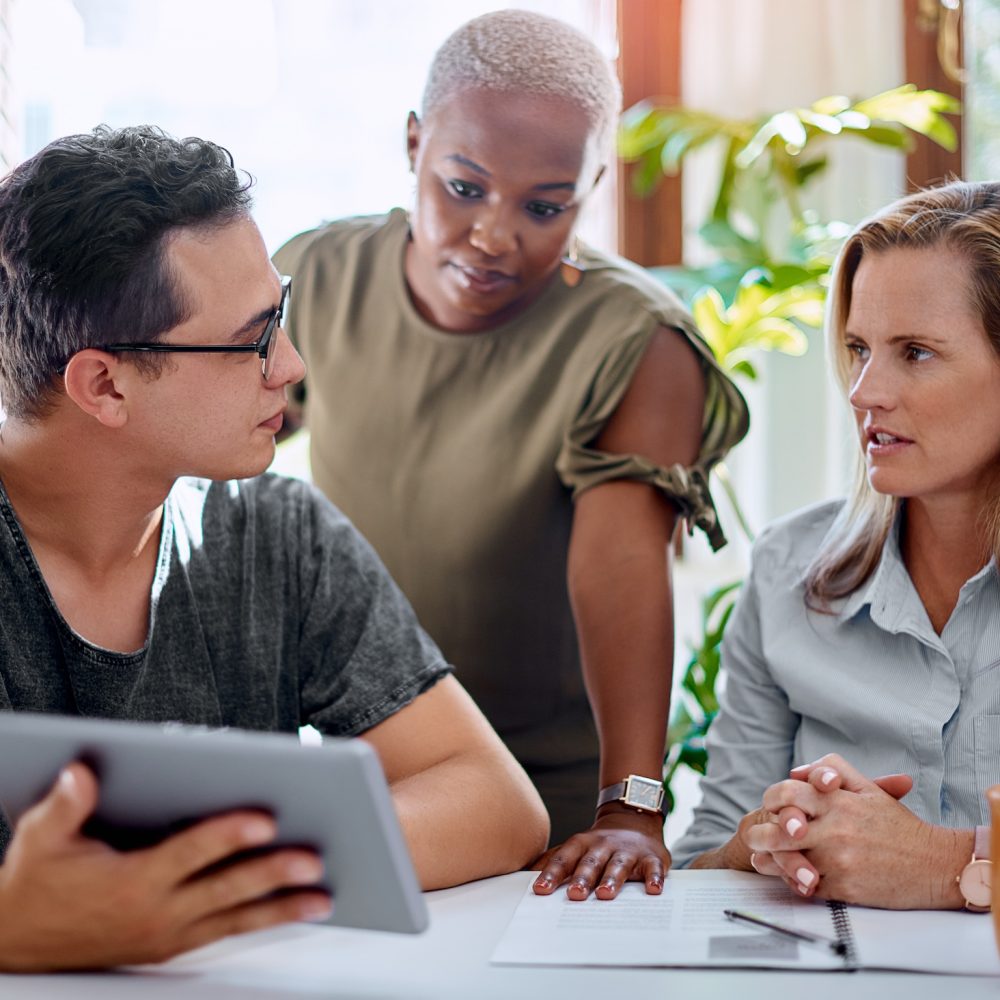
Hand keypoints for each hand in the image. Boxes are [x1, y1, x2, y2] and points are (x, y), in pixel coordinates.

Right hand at [0, 763, 331, 970]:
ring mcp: (167, 934)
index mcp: (131, 882)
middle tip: (314, 859)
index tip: (265, 819)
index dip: (228, 835)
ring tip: (322, 897)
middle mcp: (156, 912)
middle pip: (225, 889)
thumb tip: (83, 772)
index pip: (190, 853)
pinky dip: (260, 923)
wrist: (16, 947)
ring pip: (234, 919)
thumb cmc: (34, 885)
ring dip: (280, 908)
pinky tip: (291, 912)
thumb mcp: (38, 840)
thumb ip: (65, 806)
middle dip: (272, 873)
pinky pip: (224, 933)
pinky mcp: (171, 946)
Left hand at [531, 807, 669, 899]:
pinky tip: (653, 890)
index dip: (552, 874)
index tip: (540, 890)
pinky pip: (653, 868)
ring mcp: (628, 851)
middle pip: (591, 862)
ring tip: (605, 894)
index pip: (564, 858)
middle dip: (582, 878)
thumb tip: (525, 874)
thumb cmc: (600, 843)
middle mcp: (604, 846)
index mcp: (583, 844)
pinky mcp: (651, 858)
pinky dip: (654, 878)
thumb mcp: (577, 847)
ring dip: (612, 879)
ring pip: (619, 865)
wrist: (634, 817)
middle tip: (574, 896)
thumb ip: (555, 860)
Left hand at [743, 754, 966, 907]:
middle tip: (753, 836)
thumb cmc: (900, 827)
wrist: (936, 866)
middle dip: (759, 833)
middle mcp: (835, 829)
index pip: (786, 792)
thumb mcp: (868, 788)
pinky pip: (806, 888)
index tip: (769, 806)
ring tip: (762, 859)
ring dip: (771, 861)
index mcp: (838, 801)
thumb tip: (797, 771)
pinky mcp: (845, 889)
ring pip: (788, 861)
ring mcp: (839, 860)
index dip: (771, 798)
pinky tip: (792, 879)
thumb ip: (831, 769)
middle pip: (778, 830)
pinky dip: (796, 884)